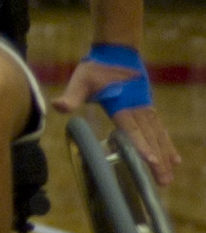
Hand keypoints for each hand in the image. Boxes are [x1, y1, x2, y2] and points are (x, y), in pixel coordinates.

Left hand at [60, 56, 180, 187]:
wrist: (117, 51)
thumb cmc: (96, 68)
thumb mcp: (80, 80)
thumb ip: (72, 96)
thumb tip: (58, 106)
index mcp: (122, 104)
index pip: (132, 128)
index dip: (141, 144)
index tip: (150, 160)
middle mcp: (138, 108)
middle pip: (149, 137)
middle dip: (157, 159)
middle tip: (163, 181)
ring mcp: (146, 108)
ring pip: (158, 135)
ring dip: (165, 155)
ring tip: (170, 175)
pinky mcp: (148, 109)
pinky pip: (160, 129)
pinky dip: (167, 144)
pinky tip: (175, 159)